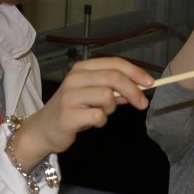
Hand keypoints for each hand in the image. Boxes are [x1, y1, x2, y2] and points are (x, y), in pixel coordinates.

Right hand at [15, 58, 152, 166]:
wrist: (43, 129)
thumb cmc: (72, 110)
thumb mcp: (92, 95)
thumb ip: (113, 90)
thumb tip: (139, 87)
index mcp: (82, 69)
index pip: (114, 63)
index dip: (135, 72)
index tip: (150, 83)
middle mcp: (75, 78)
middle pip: (114, 78)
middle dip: (134, 91)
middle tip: (143, 104)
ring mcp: (69, 96)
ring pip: (107, 97)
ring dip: (111, 109)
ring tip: (101, 114)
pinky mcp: (68, 115)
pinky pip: (98, 116)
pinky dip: (101, 121)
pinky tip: (92, 123)